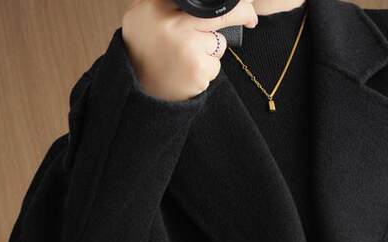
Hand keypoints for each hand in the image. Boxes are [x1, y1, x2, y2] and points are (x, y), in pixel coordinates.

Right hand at [122, 0, 258, 101]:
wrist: (136, 86)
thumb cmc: (144, 50)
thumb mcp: (142, 15)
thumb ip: (163, 3)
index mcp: (157, 5)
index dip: (227, 1)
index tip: (241, 3)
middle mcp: (172, 23)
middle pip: (220, 14)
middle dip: (242, 13)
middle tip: (251, 18)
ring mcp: (187, 46)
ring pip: (218, 43)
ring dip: (210, 51)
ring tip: (186, 58)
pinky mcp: (198, 69)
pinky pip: (215, 65)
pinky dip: (207, 70)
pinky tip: (189, 72)